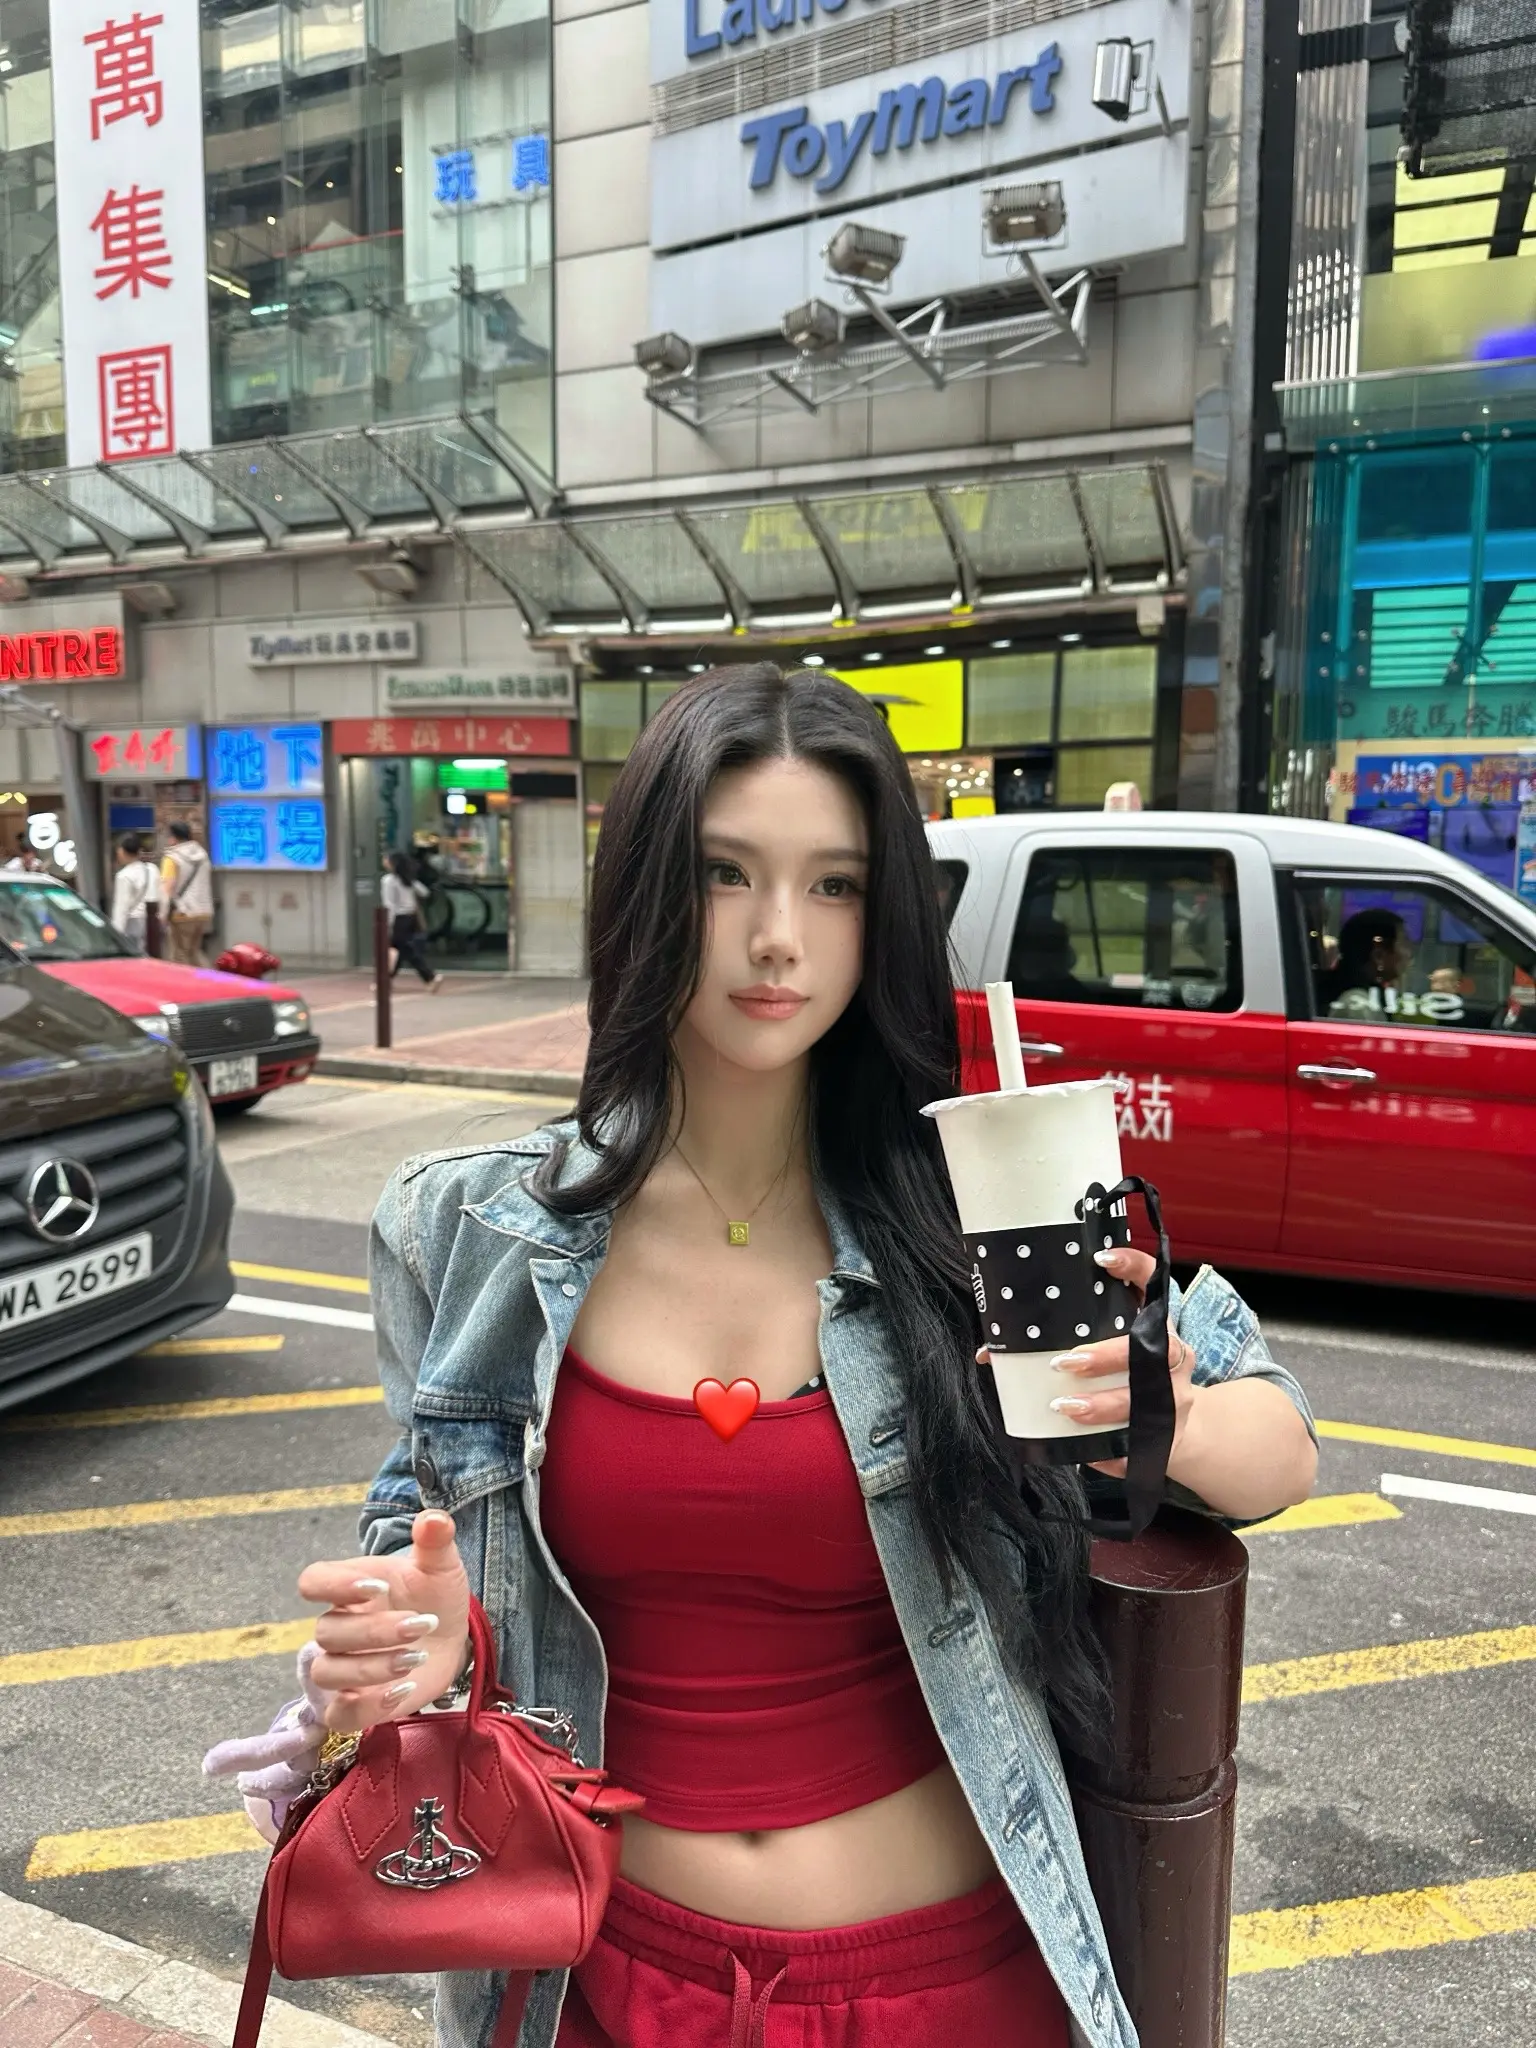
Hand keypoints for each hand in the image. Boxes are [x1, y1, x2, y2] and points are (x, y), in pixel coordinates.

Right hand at [297, 1509, 471, 1732]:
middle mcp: (340, 1627)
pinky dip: (365, 1708)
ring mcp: (344, 1667)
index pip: (313, 1581)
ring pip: (327, 1672)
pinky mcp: (356, 1703)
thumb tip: (435, 1519)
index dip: (334, 1586)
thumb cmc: (435, 1596)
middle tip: (422, 1625)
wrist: (452, 1638)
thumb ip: (436, 1541)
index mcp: (352, 1588)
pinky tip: (402, 1690)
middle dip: (375, 1631)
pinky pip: (338, 1715)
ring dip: (371, 1668)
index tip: (378, 1587)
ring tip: (416, 1658)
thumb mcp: (441, 1565)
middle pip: (326, 1632)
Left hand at [976, 1245, 1197, 1476]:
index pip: (1151, 1280)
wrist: (1183, 1429)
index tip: (1099, 1259)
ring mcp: (1176, 1395)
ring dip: (1104, 1404)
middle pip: (1152, 1349)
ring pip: (1146, 1399)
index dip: (1131, 1265)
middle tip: (1066, 1361)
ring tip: (1066, 1406)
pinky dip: (1116, 1452)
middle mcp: (1172, 1354)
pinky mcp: (1171, 1433)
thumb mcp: (1111, 1351)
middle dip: (1107, 1355)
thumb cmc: (1129, 1378)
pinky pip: (1143, 1443)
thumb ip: (1061, 1343)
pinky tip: (1092, 1455)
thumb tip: (990, 1352)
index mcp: (1155, 1322)